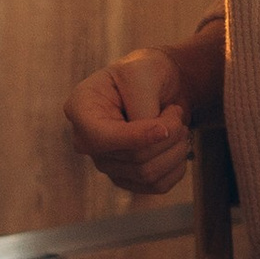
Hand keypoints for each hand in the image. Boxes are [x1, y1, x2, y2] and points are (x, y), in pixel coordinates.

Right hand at [66, 48, 191, 197]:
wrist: (157, 85)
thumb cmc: (146, 72)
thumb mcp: (141, 74)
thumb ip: (142, 106)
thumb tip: (154, 138)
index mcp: (80, 109)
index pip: (103, 138)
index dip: (138, 137)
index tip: (166, 127)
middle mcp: (87, 141)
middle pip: (133, 158)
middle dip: (167, 135)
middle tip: (176, 112)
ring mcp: (105, 163)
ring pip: (148, 174)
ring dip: (176, 150)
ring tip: (179, 126)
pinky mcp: (126, 178)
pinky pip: (157, 186)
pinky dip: (176, 168)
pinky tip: (177, 147)